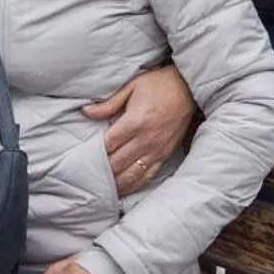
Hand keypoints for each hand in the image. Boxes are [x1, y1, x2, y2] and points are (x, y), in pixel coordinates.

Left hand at [85, 64, 195, 195]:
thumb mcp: (131, 87)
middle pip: (118, 162)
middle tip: (89, 173)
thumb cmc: (158, 85)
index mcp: (135, 122)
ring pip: (132, 174)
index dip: (95, 152)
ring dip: (117, 182)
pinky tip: (125, 188)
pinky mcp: (165, 155)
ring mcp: (157, 150)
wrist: (188, 89)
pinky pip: (148, 176)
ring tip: (103, 187)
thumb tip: (86, 112)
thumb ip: (108, 104)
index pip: (109, 144)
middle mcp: (146, 139)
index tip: (85, 155)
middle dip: (103, 169)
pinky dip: (135, 184)